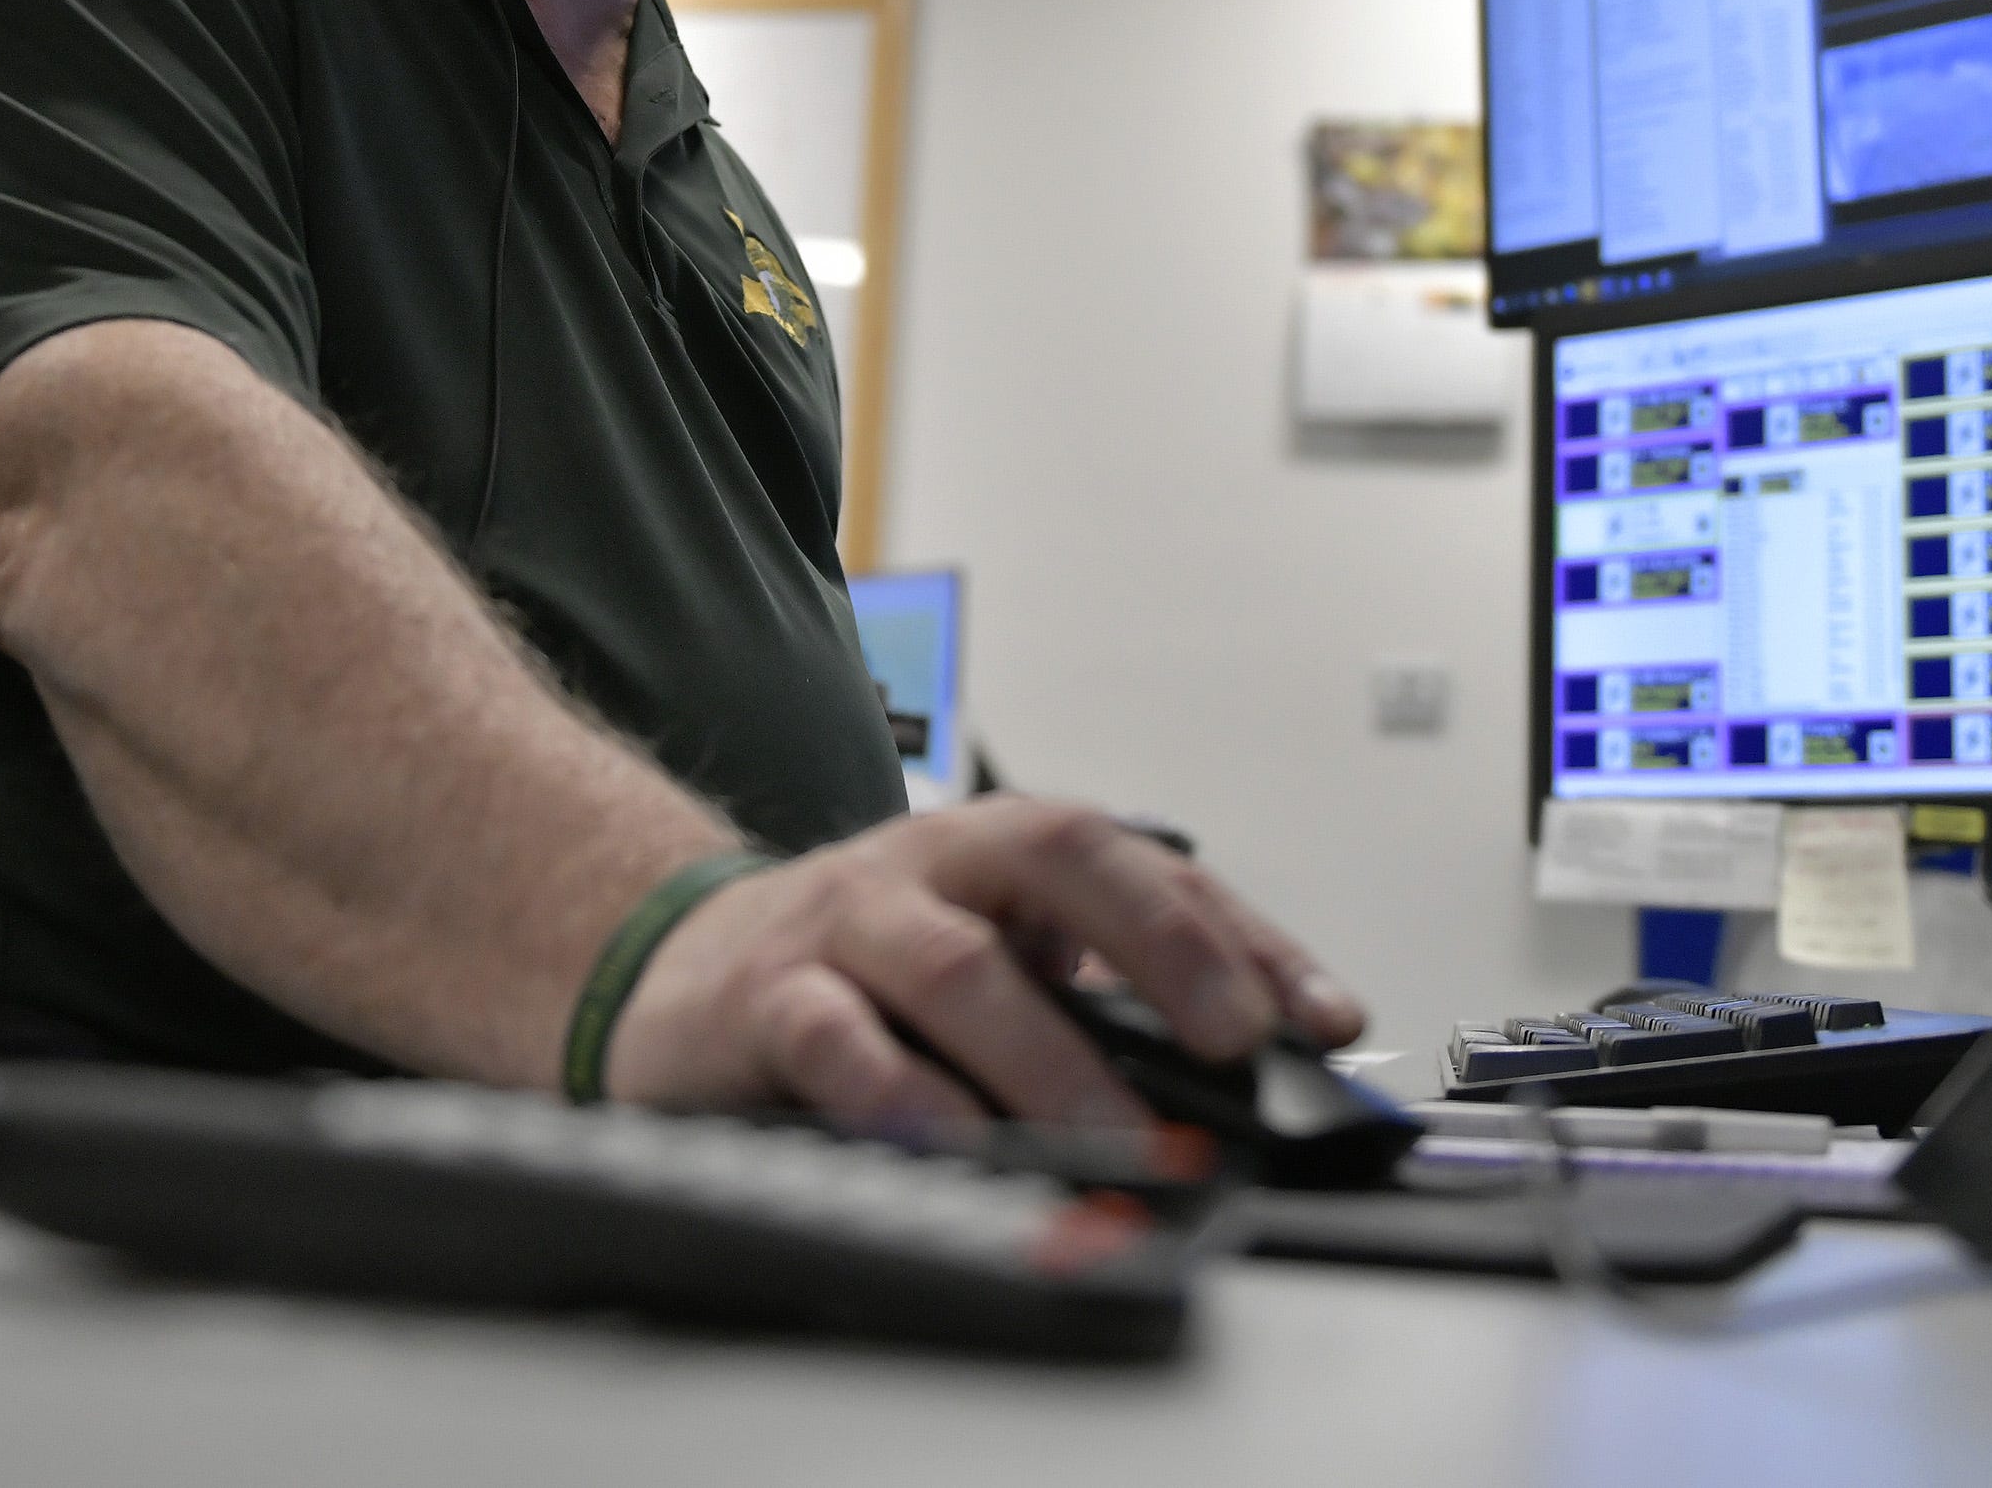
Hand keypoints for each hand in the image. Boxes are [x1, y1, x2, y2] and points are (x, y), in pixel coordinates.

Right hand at [598, 799, 1364, 1132]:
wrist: (669, 964)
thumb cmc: (854, 967)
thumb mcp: (985, 959)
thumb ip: (1093, 1004)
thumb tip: (1244, 1075)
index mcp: (1000, 853)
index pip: (1144, 865)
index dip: (1243, 935)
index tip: (1322, 1017)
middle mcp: (931, 868)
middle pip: (1058, 859)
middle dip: (1163, 943)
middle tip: (1235, 1038)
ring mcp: (845, 926)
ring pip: (957, 964)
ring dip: (1049, 1058)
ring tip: (1115, 1133)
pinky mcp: (763, 1001)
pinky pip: (831, 1035)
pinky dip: (895, 1089)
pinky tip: (947, 1137)